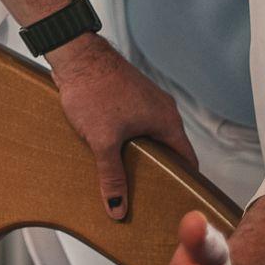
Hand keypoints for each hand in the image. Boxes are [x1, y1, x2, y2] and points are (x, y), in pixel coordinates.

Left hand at [48, 34, 199, 218]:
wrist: (77, 55)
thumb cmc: (95, 90)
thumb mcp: (103, 141)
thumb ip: (112, 176)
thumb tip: (117, 209)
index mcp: (167, 121)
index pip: (187, 161)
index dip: (183, 183)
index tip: (175, 203)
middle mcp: (162, 110)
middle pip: (167, 151)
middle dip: (157, 174)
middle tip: (147, 200)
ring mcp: (145, 102)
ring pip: (148, 138)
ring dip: (139, 157)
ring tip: (126, 182)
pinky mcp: (128, 98)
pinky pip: (134, 127)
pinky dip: (127, 142)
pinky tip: (110, 155)